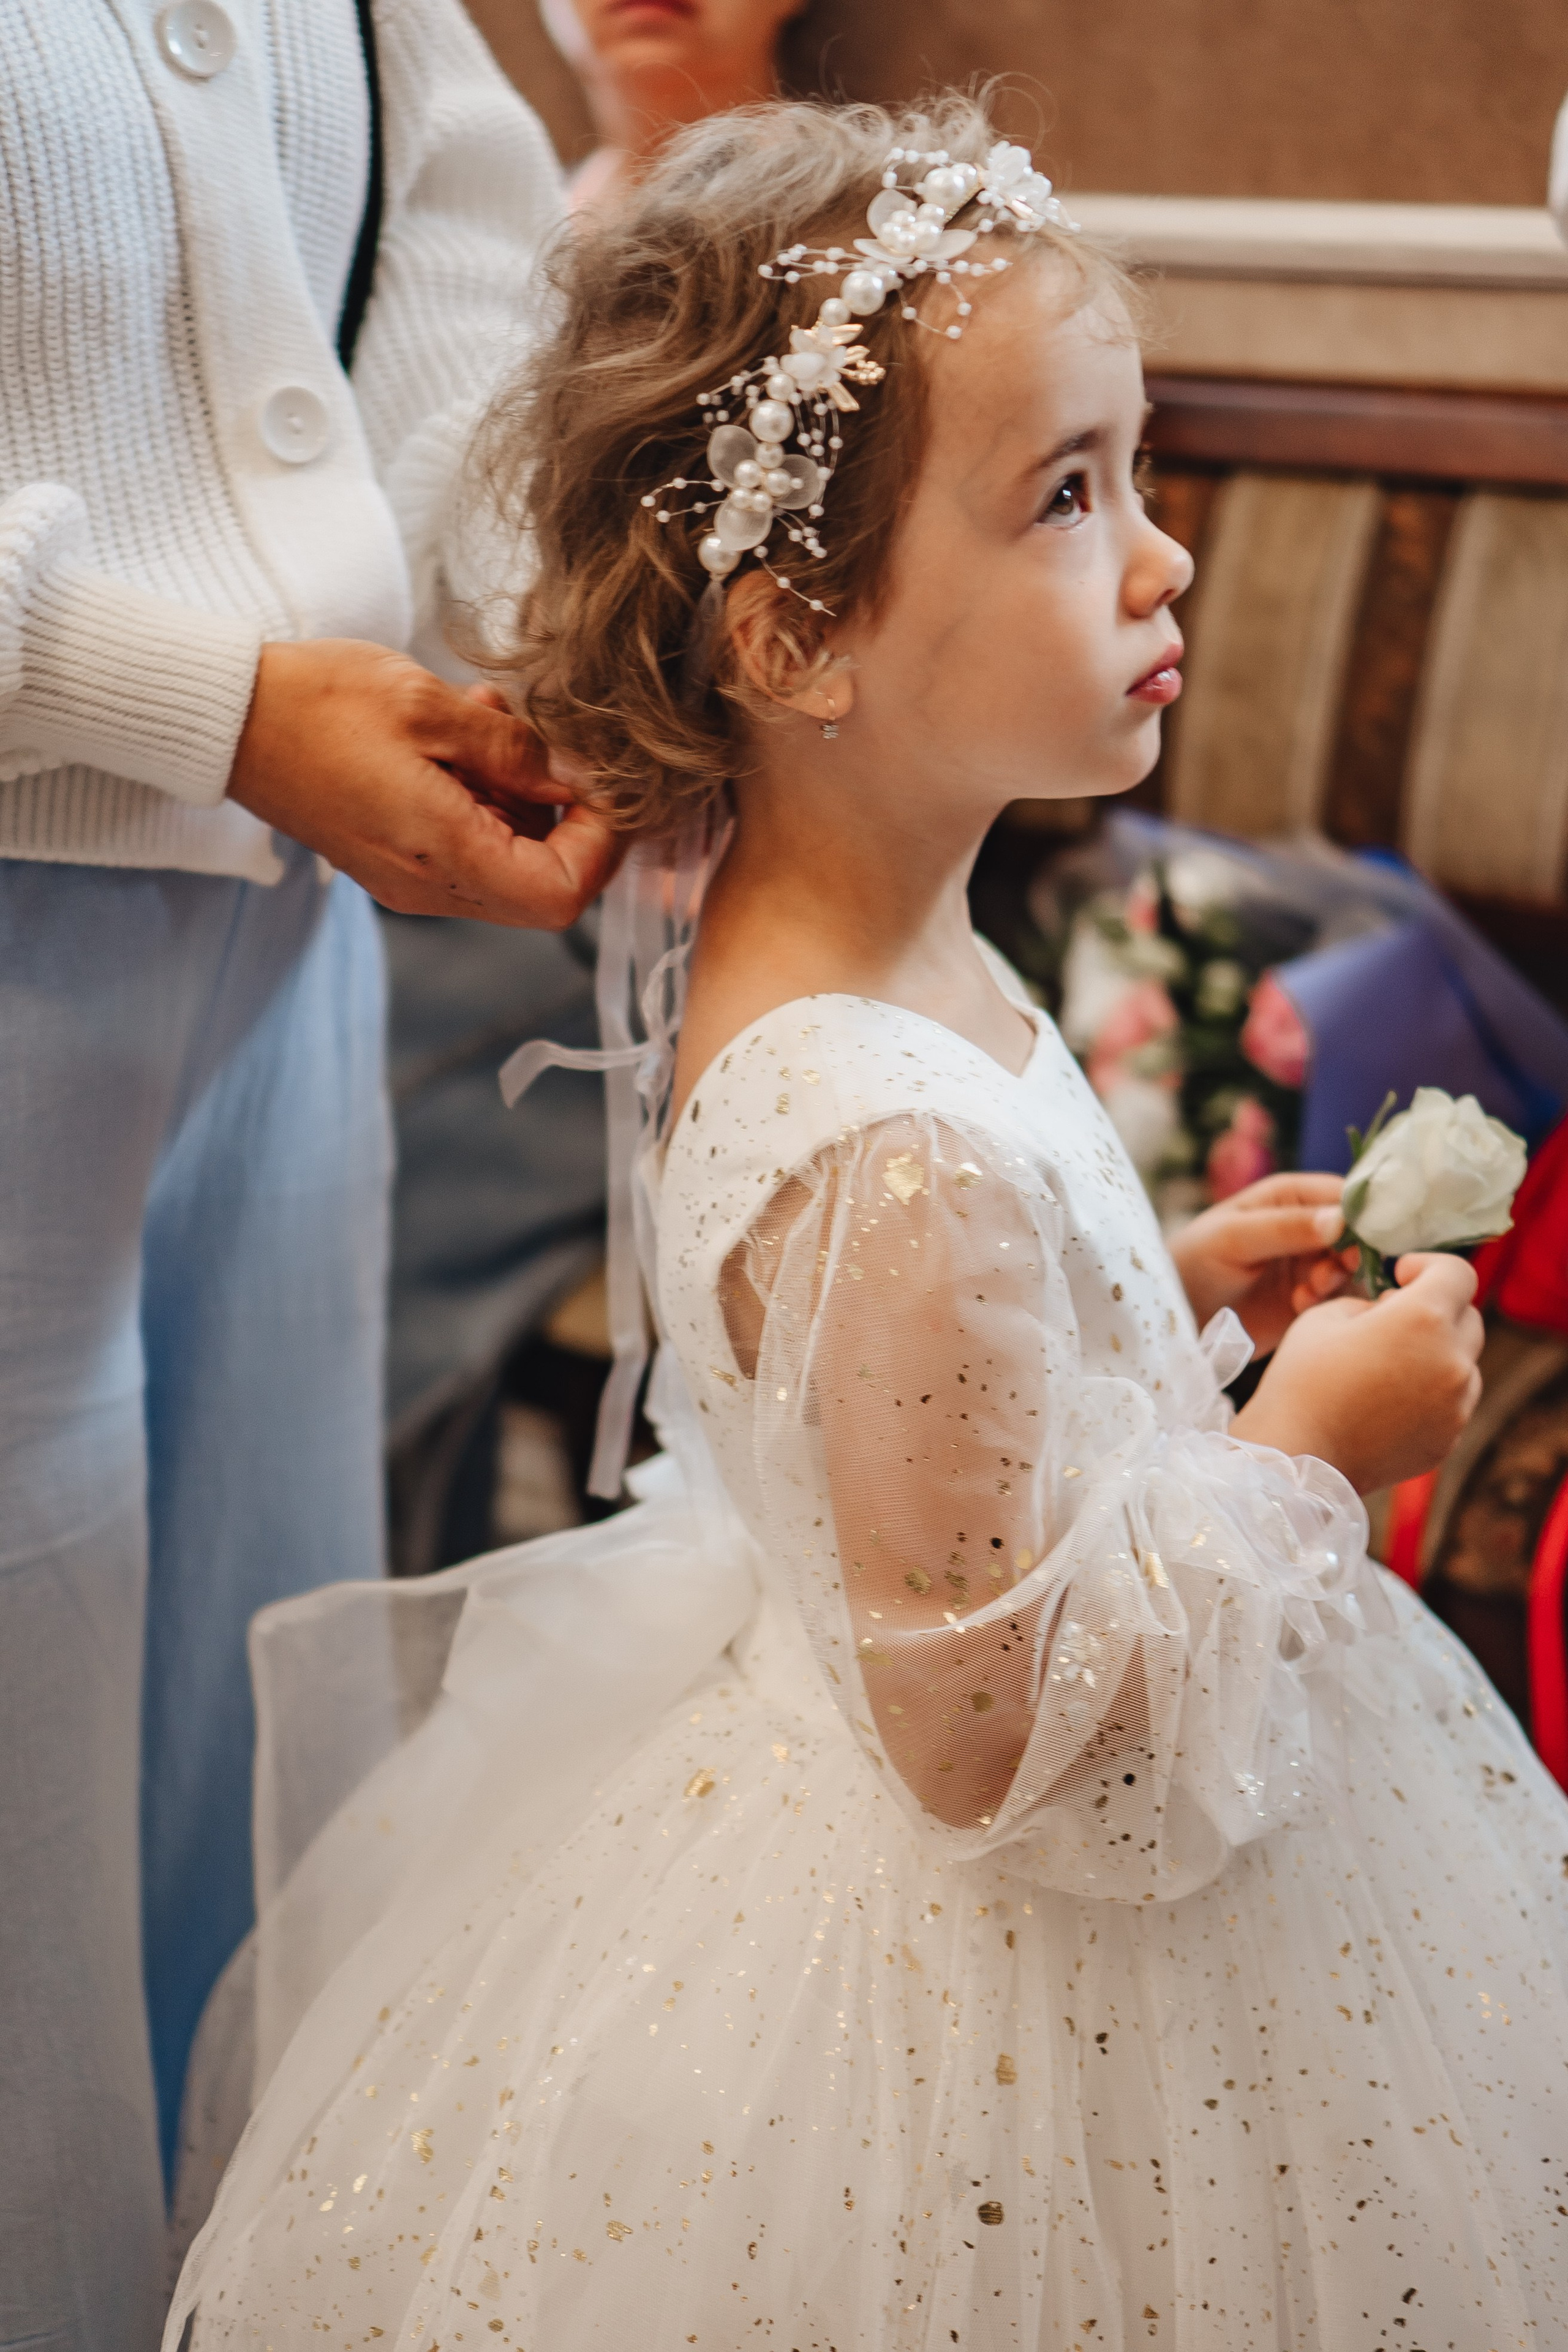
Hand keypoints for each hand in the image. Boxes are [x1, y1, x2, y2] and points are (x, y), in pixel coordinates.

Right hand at [227, 640, 618, 925]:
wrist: (229, 717)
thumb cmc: (318, 703)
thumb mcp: (432, 706)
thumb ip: (515, 752)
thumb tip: (572, 780)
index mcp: (442, 856)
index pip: (561, 896)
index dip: (599, 847)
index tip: (599, 786)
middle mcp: (428, 887)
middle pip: (539, 885)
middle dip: (558, 814)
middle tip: (533, 739)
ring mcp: (409, 879)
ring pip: (506, 861)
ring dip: (517, 796)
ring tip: (485, 722)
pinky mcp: (394, 859)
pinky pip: (466, 845)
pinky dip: (481, 798)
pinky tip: (457, 738)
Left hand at [1169, 1171, 1357, 1354]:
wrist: (1178, 1313)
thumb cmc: (1195, 1262)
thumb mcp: (1234, 1238)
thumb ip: (1285, 1227)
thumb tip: (1340, 1219)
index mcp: (1291, 1196)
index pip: (1344, 1195)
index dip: (1359, 1216)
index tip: (1355, 1242)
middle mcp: (1308, 1226)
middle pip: (1357, 1234)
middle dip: (1348, 1255)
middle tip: (1323, 1276)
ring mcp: (1312, 1263)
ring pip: (1352, 1268)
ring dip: (1337, 1282)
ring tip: (1305, 1294)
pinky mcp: (1311, 1298)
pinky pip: (1341, 1298)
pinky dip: (1328, 1304)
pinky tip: (1299, 1307)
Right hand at [1232, 1251, 1483, 1491]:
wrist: (1296, 1456)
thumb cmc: (1302, 1378)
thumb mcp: (1328, 1315)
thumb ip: (1373, 1302)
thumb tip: (1394, 1311)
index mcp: (1423, 1319)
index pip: (1458, 1273)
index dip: (1429, 1265)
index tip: (1400, 1276)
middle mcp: (1452, 1360)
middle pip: (1468, 1317)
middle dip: (1435, 1309)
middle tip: (1391, 1320)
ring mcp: (1456, 1405)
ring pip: (1464, 1362)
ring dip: (1436, 1352)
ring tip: (1388, 1366)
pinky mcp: (1449, 1437)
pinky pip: (1452, 1400)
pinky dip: (1431, 1392)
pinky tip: (1387, 1401)